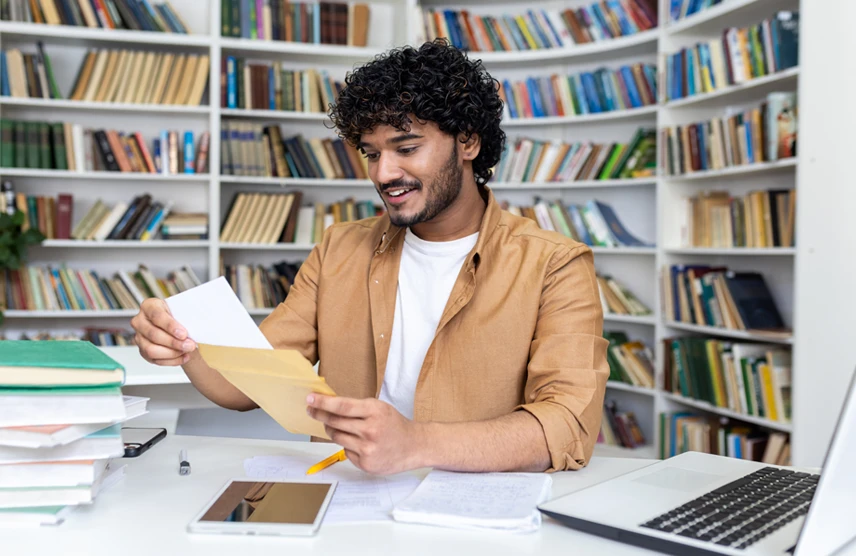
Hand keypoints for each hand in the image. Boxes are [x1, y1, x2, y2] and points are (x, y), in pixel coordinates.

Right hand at [130, 298, 195, 365]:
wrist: (175, 324)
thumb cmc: (177, 315)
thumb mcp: (181, 309)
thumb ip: (185, 315)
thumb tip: (196, 324)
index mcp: (148, 306)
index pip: (157, 316)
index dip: (170, 326)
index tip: (183, 333)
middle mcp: (140, 321)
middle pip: (154, 334)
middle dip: (174, 342)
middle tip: (190, 345)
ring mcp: (139, 337)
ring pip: (151, 350)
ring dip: (172, 353)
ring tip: (186, 351)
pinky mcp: (143, 351)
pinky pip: (155, 360)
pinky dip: (171, 360)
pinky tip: (183, 356)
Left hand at [306, 395, 426, 474]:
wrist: (414, 446)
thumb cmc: (394, 425)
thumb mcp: (380, 408)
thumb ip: (357, 407)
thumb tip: (329, 404)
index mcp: (375, 411)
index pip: (342, 406)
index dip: (323, 402)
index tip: (310, 398)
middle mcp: (371, 430)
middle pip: (335, 422)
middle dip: (320, 414)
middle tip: (312, 410)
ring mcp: (368, 448)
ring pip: (336, 437)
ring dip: (331, 430)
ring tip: (335, 425)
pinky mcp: (365, 463)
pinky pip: (345, 450)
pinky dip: (346, 445)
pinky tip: (357, 442)